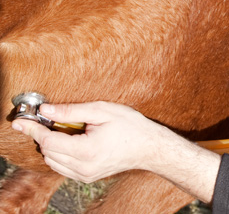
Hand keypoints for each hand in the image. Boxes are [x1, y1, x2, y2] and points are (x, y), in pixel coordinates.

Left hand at [12, 101, 219, 202]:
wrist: (150, 148)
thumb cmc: (131, 126)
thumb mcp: (103, 111)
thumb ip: (72, 111)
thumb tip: (45, 110)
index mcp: (86, 151)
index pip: (48, 141)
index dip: (33, 129)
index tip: (20, 120)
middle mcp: (82, 167)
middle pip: (47, 152)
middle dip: (43, 135)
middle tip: (48, 118)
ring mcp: (84, 175)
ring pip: (52, 161)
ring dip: (51, 145)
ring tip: (66, 129)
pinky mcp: (86, 177)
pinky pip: (62, 166)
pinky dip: (60, 153)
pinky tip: (72, 140)